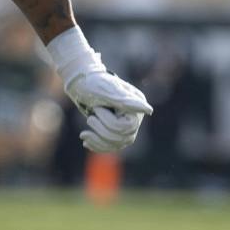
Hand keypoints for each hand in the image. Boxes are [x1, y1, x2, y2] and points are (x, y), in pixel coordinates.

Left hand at [43, 27, 150, 152]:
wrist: (80, 84)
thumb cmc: (93, 83)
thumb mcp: (107, 90)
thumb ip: (127, 101)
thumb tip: (149, 110)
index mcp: (136, 105)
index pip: (126, 128)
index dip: (108, 122)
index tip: (96, 109)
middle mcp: (134, 116)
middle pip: (122, 138)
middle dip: (101, 131)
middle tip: (90, 117)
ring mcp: (126, 126)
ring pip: (117, 144)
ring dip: (98, 140)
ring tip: (84, 133)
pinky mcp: (116, 132)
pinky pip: (110, 146)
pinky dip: (97, 145)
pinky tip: (86, 141)